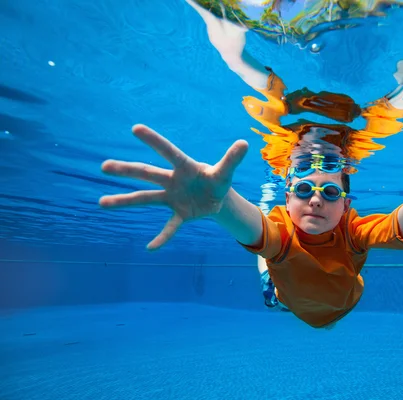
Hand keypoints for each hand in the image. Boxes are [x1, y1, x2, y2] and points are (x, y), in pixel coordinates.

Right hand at [99, 124, 247, 249]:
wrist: (217, 197)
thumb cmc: (217, 179)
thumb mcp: (225, 172)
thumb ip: (232, 159)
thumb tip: (245, 143)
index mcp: (185, 167)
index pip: (168, 152)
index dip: (154, 141)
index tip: (135, 128)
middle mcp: (173, 181)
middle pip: (148, 175)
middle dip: (127, 170)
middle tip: (104, 166)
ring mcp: (172, 198)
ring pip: (146, 199)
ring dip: (124, 201)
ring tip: (101, 203)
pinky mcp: (179, 214)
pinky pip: (169, 227)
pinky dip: (162, 237)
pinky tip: (151, 248)